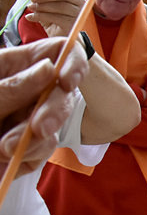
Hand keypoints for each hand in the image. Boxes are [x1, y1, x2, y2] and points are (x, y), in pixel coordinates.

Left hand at [0, 37, 87, 178]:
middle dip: (54, 112)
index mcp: (13, 65)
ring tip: (3, 151)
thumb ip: (11, 86)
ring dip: (35, 141)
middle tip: (38, 130)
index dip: (72, 63)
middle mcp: (26, 90)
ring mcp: (26, 118)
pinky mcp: (26, 146)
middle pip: (64, 92)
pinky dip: (28, 158)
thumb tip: (49, 69)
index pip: (59, 52)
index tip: (67, 82)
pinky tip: (7, 162)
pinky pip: (43, 150)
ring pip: (56, 125)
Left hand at [24, 0, 85, 36]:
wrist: (60, 37)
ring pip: (61, 6)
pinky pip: (57, 18)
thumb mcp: (42, 5)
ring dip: (42, 6)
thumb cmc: (53, 19)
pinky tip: (30, 17)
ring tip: (31, 8)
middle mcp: (80, 1)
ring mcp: (79, 13)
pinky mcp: (74, 24)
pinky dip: (41, 16)